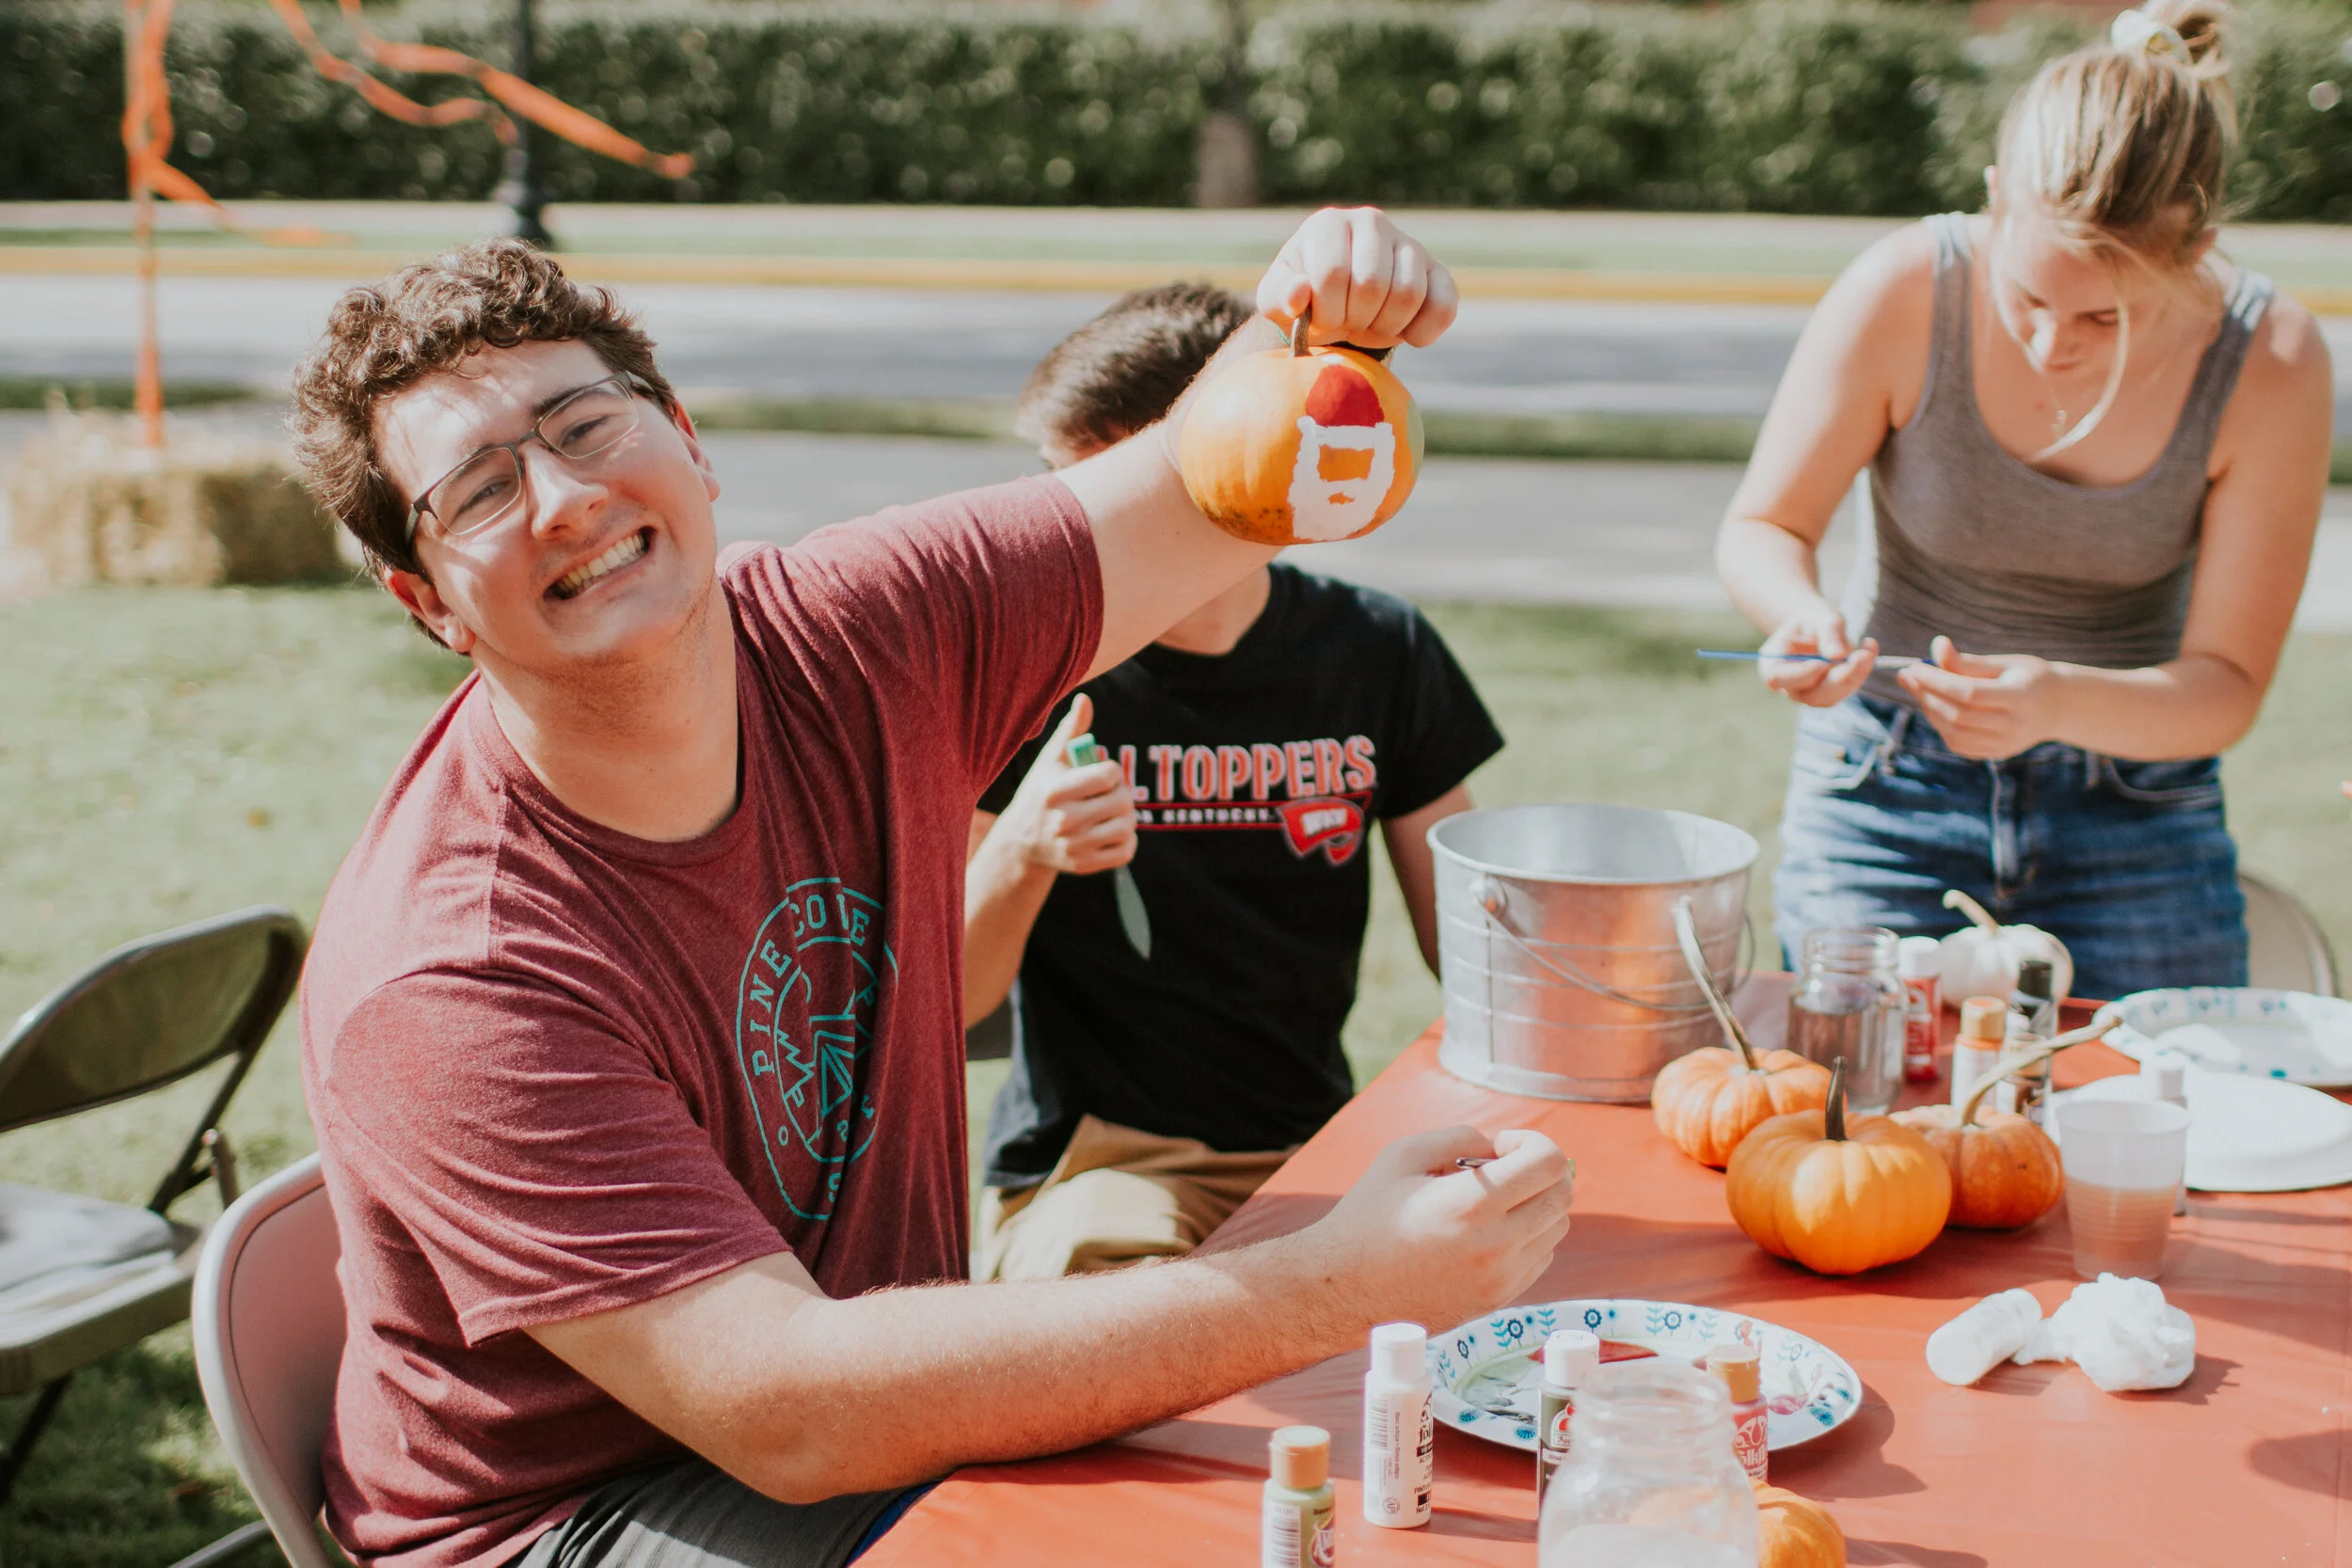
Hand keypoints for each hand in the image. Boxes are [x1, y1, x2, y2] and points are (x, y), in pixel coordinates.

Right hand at [999, 695, 1136, 875]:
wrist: (1021, 842)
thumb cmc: (1040, 792)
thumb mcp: (1050, 761)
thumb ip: (1071, 730)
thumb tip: (1085, 699)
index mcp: (1055, 790)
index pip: (1109, 774)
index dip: (1113, 770)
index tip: (1104, 772)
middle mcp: (1063, 821)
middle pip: (1122, 801)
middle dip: (1123, 792)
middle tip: (1113, 792)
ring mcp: (1074, 847)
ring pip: (1127, 827)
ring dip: (1128, 816)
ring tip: (1116, 810)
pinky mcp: (1083, 866)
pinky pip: (1125, 852)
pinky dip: (1128, 840)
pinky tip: (1115, 831)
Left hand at [1258, 207, 1457, 351]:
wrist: (1338, 307)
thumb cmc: (1304, 301)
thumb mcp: (1277, 302)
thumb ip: (1279, 296)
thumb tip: (1299, 292)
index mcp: (1329, 224)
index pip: (1332, 274)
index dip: (1326, 311)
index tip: (1319, 320)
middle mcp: (1371, 222)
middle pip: (1373, 284)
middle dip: (1354, 320)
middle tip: (1345, 324)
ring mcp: (1409, 244)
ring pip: (1409, 294)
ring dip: (1385, 327)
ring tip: (1369, 326)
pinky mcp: (1437, 271)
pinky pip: (1443, 305)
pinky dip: (1423, 332)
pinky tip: (1404, 336)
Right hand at [1306, 1126, 1573, 1330]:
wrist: (1343, 1289)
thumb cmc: (1368, 1216)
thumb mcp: (1403, 1155)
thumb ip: (1460, 1137)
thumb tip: (1501, 1148)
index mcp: (1472, 1204)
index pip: (1549, 1162)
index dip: (1532, 1142)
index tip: (1500, 1147)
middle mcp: (1496, 1245)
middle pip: (1562, 1194)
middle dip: (1541, 1170)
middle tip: (1503, 1168)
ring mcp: (1501, 1279)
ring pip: (1557, 1228)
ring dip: (1536, 1204)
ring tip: (1491, 1202)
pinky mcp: (1498, 1300)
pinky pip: (1541, 1258)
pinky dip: (1528, 1236)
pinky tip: (1488, 1231)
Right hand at [1759, 602, 1875, 707]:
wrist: (1815, 623)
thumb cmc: (1812, 617)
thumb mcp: (1819, 616)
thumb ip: (1828, 634)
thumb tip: (1839, 656)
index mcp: (1772, 666)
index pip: (1780, 678)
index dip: (1802, 673)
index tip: (1824, 663)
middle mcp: (1788, 686)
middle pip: (1810, 696)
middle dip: (1839, 679)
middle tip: (1863, 656)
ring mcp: (1808, 692)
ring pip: (1831, 697)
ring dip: (1854, 676)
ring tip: (1868, 649)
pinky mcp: (1828, 692)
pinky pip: (1845, 689)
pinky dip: (1860, 672)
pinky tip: (1870, 648)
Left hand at [1896, 636, 2058, 759]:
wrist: (2059, 707)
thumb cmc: (2029, 677)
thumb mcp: (2006, 663)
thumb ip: (1969, 660)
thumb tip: (1937, 646)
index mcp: (2020, 698)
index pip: (1969, 693)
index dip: (1937, 680)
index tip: (1914, 666)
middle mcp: (2014, 726)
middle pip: (1958, 715)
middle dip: (1927, 694)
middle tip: (1908, 676)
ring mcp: (2005, 744)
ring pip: (1954, 733)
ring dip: (1929, 710)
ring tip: (1919, 689)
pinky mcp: (1997, 753)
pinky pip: (1959, 744)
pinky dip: (1941, 726)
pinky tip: (1935, 706)